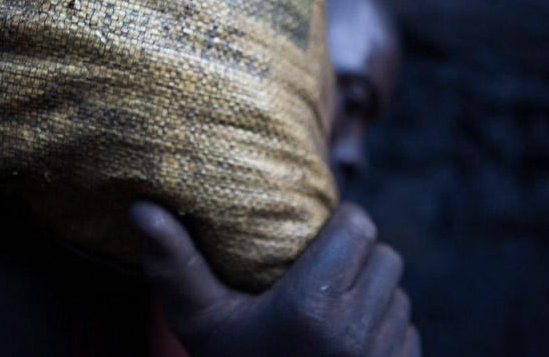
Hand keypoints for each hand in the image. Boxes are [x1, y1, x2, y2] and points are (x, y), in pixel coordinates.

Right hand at [129, 201, 420, 356]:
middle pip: (385, 255)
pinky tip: (351, 340)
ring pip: (398, 293)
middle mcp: (356, 330)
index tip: (320, 234)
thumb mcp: (199, 320)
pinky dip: (386, 328)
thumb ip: (174, 264)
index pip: (360, 226)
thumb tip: (141, 208)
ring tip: (337, 302)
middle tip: (327, 267)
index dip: (342, 223)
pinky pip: (408, 331)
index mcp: (311, 305)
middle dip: (360, 255)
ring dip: (374, 290)